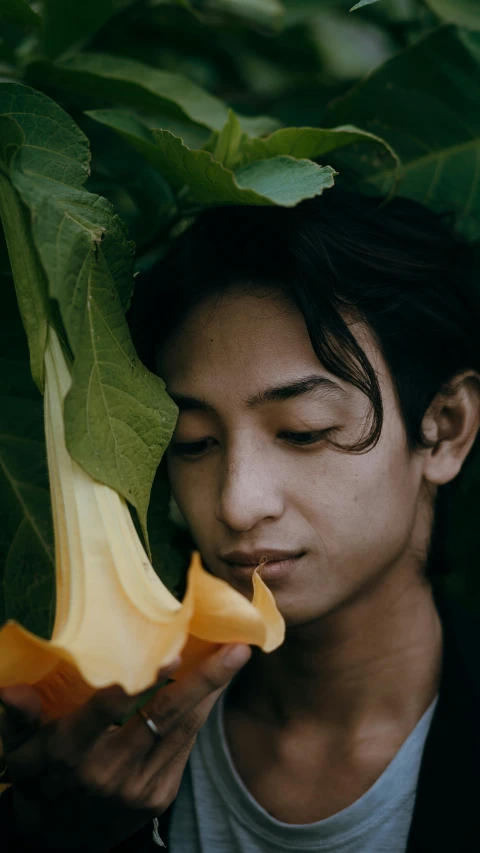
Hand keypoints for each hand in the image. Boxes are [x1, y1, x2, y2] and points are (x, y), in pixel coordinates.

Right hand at [0, 642, 250, 850]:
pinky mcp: (162, 794)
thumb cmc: (41, 778)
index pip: (106, 714)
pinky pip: (185, 744)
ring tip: (236, 654)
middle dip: (205, 681)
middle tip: (237, 649)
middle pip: (165, 716)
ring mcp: (142, 786)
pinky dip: (201, 711)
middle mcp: (112, 771)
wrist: (61, 840)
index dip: (140, 685)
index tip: (170, 657)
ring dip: (213, 690)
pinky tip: (215, 684)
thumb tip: (10, 688)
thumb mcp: (20, 752)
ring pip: (184, 728)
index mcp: (73, 754)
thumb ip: (20, 718)